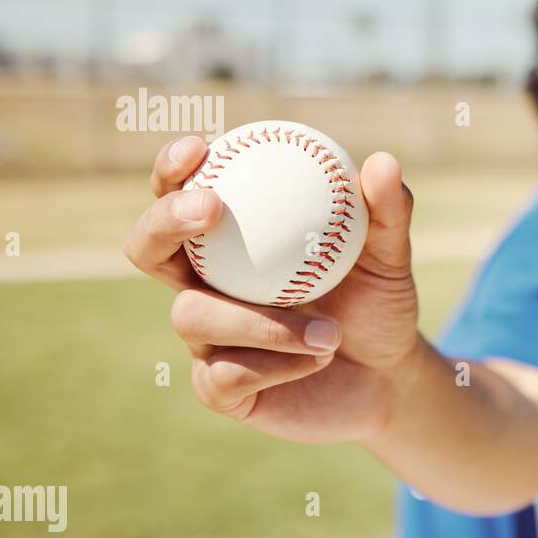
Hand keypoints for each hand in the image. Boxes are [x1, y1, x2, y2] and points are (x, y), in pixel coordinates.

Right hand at [124, 135, 418, 444]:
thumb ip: (387, 212)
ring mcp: (206, 340)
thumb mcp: (390, 257)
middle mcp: (204, 286)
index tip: (199, 147)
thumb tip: (381, 163)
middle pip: (147, 248)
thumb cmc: (378, 305)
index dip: (172, 169)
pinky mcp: (219, 390)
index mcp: (231, 243)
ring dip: (262, 320)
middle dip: (163, 221)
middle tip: (210, 209)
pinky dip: (278, 362)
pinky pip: (226, 373)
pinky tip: (320, 359)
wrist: (388, 378)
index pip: (181, 195)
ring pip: (193, 316)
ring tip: (330, 331)